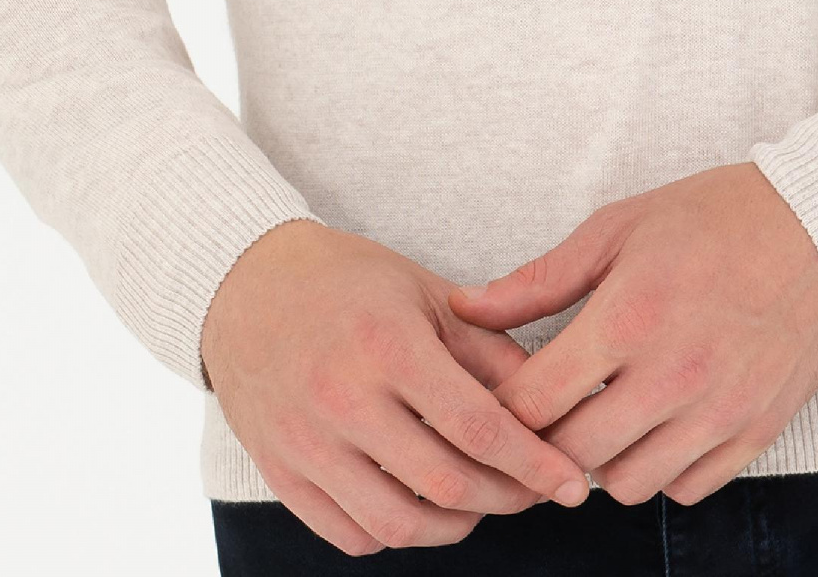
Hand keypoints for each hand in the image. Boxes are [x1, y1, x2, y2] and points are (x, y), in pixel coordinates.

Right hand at [201, 218, 593, 556]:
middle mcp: (344, 399)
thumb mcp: (423, 292)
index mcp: (388, 345)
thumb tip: (547, 397)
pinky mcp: (281, 473)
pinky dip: (395, 534)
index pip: (478, 426)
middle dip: (507, 498)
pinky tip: (419, 506)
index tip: (571, 481)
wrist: (246, 285)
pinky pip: (350, 535)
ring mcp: (307, 443)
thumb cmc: (346, 281)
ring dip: (455, 526)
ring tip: (480, 502)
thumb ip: (486, 345)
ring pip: (398, 524)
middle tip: (535, 492)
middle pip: (446, 484)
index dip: (534, 463)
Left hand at [445, 163, 817, 509]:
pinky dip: (661, 469)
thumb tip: (464, 309)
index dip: (502, 408)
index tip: (499, 396)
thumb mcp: (617, 227)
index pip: (534, 403)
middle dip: (546, 440)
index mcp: (629, 318)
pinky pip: (685, 489)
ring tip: (604, 416)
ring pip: (626, 485)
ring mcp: (717, 413)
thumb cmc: (713, 218)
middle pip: (572, 455)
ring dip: (603, 459)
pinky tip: (657, 426)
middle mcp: (672, 376)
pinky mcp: (754, 433)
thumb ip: (538, 280)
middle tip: (547, 413)